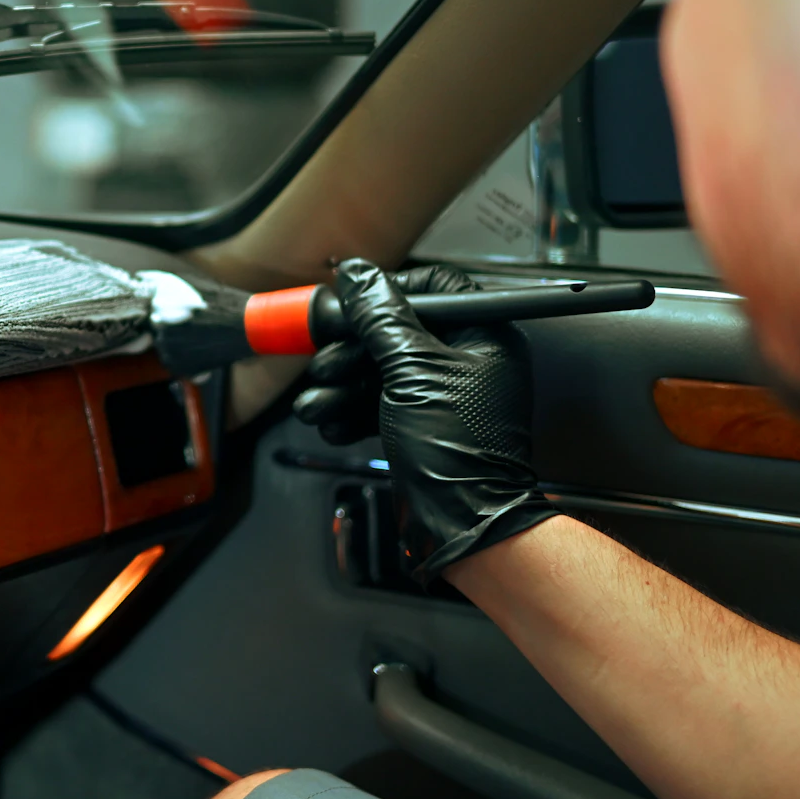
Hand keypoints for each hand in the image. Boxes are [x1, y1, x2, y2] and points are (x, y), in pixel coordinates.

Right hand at [293, 259, 556, 582]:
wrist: (463, 522)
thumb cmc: (459, 450)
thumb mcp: (410, 369)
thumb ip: (380, 317)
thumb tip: (357, 275)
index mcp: (482, 336)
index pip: (434, 287)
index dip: (387, 291)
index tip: (352, 303)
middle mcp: (466, 361)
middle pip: (396, 331)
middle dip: (351, 351)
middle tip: (324, 361)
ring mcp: (444, 395)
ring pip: (381, 371)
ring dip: (342, 387)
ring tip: (317, 403)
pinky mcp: (423, 425)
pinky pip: (381, 404)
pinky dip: (353, 413)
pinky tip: (332, 424)